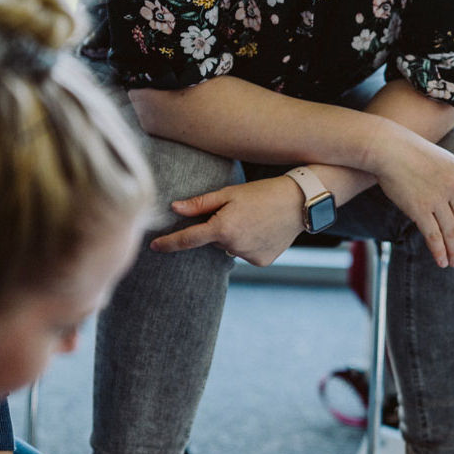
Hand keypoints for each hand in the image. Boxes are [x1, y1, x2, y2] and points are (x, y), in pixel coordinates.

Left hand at [151, 176, 305, 266]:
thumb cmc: (262, 192)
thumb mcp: (230, 193)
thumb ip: (200, 204)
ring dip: (235, 236)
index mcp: (222, 228)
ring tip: (255, 219)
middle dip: (220, 228)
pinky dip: (250, 243)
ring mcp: (248, 256)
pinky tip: (263, 230)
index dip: (169, 243)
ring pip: (230, 247)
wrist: (300, 202)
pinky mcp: (261, 261)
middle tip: (240, 211)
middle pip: (214, 240)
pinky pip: (245, 253)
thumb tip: (174, 208)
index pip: (188, 239)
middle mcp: (233, 246)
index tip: (154, 246)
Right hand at [368, 128, 453, 268]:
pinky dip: (439, 251)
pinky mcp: (420, 209)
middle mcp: (453, 186)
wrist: (388, 148)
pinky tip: (441, 260)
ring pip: (451, 231)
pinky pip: (434, 236)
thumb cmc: (409, 152)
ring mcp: (437, 198)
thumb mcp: (440, 159)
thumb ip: (452, 177)